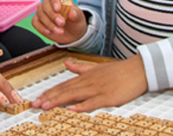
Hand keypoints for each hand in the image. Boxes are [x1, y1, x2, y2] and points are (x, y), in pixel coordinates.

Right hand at [31, 0, 86, 44]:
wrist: (72, 33)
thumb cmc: (75, 21)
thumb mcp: (79, 18)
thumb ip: (75, 14)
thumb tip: (72, 13)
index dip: (55, 0)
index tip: (58, 9)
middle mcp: (50, 1)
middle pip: (45, 4)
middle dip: (52, 15)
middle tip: (62, 23)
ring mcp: (42, 10)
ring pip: (40, 13)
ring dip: (49, 23)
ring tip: (60, 31)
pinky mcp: (38, 19)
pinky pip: (35, 22)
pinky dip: (41, 27)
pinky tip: (49, 32)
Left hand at [31, 55, 147, 111]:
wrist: (138, 70)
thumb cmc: (119, 71)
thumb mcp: (97, 67)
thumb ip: (80, 67)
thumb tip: (66, 64)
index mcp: (85, 77)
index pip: (64, 85)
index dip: (50, 92)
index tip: (38, 98)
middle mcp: (88, 82)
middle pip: (65, 90)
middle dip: (49, 97)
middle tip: (35, 104)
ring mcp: (97, 89)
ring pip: (74, 95)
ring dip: (59, 101)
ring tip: (46, 106)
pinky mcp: (107, 97)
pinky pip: (92, 102)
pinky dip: (81, 105)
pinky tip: (71, 109)